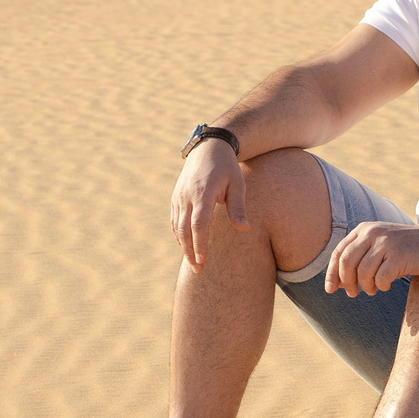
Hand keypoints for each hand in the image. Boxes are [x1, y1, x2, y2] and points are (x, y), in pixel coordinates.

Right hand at [170, 138, 246, 267]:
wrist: (208, 147)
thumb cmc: (227, 167)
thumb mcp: (237, 184)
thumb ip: (238, 207)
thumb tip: (244, 229)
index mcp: (202, 193)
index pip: (198, 223)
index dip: (200, 243)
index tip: (203, 261)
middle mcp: (187, 196)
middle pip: (184, 229)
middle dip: (190, 251)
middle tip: (198, 270)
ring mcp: (179, 197)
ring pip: (176, 227)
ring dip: (184, 246)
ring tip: (194, 263)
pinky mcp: (176, 198)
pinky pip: (174, 220)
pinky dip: (179, 235)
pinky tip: (186, 246)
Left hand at [327, 219, 418, 297]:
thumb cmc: (406, 247)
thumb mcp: (380, 245)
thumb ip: (359, 258)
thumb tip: (337, 283)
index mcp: (365, 229)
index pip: (339, 252)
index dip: (331, 273)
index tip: (331, 290)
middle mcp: (373, 233)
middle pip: (347, 263)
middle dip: (346, 282)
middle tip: (353, 294)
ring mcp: (386, 243)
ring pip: (363, 273)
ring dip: (366, 286)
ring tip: (372, 290)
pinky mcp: (399, 255)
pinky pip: (381, 279)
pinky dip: (381, 286)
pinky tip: (387, 286)